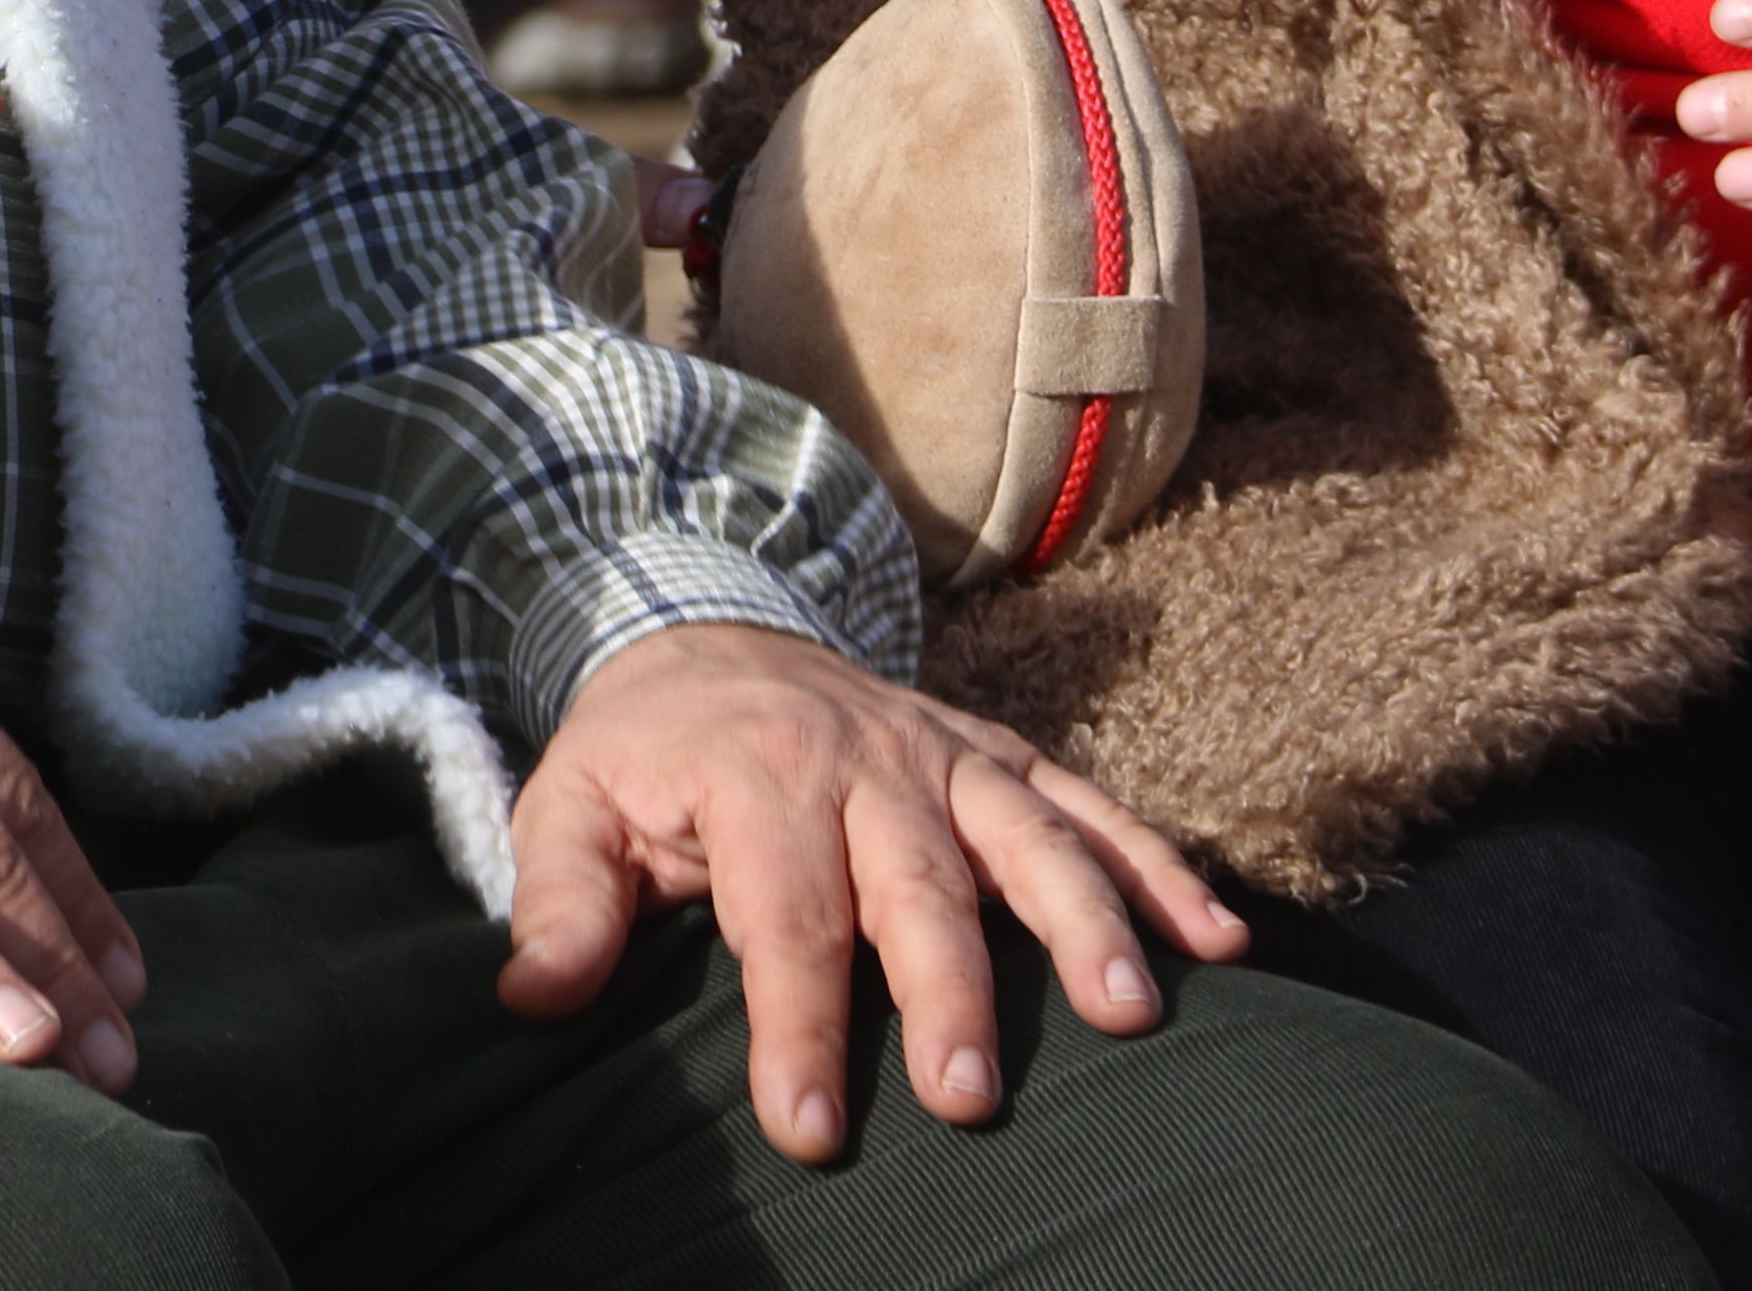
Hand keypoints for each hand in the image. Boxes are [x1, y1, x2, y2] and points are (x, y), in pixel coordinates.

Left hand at [500, 621, 1244, 1162]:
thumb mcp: (567, 804)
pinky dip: (1156, 866)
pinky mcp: (996, 757)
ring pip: (1028, 834)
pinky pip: (1088, 805)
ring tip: (1128, 1012)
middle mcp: (868, 757)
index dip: (797, 1026)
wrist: (707, 620)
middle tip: (970, 1098)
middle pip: (917, 882)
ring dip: (1084, 921)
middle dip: (948, 991)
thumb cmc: (641, 748)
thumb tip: (532, 998)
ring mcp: (946, 753)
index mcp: (758, 774)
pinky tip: (1219, 941)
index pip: (783, 916)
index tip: (810, 1130)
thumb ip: (560, 899)